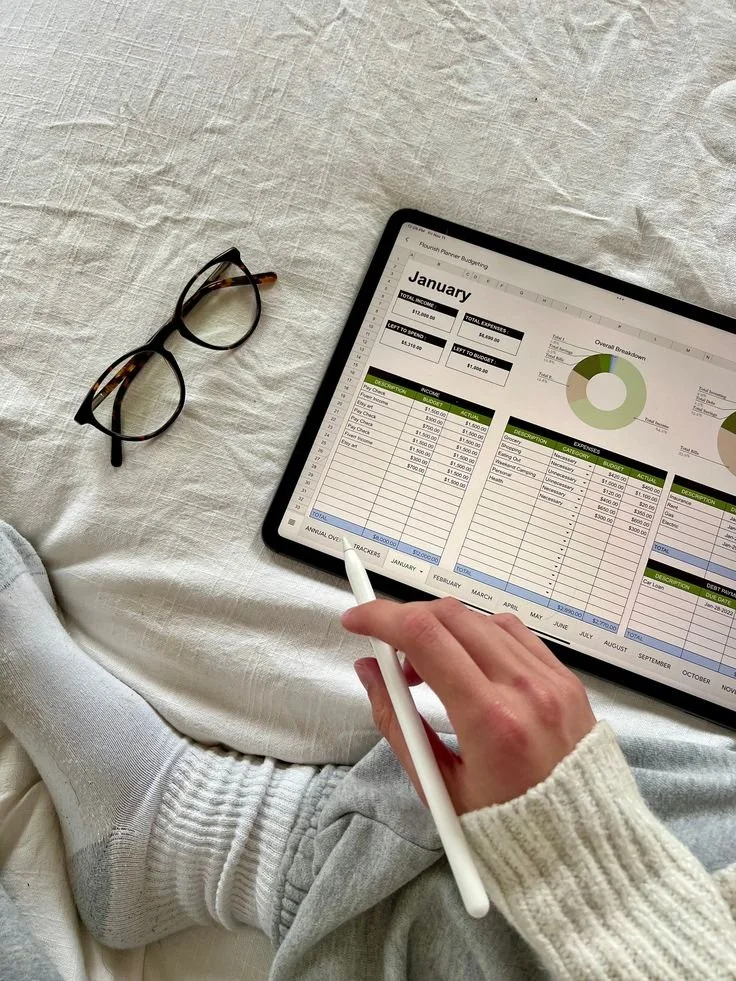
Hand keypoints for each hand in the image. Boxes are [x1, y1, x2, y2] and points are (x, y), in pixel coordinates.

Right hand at [341, 597, 596, 813]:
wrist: (580, 847)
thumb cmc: (506, 827)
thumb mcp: (438, 786)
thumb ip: (397, 722)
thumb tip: (369, 671)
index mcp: (490, 720)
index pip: (424, 638)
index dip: (381, 619)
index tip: (357, 620)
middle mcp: (525, 689)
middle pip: (451, 617)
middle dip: (407, 619)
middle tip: (387, 651)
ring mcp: (551, 680)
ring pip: (482, 619)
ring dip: (442, 629)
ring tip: (427, 669)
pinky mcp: (567, 679)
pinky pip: (515, 633)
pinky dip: (480, 634)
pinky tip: (467, 662)